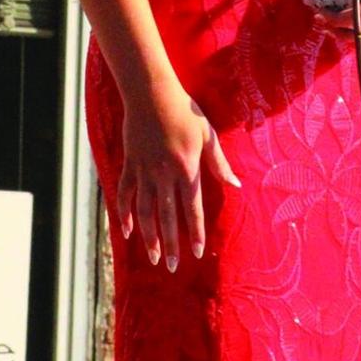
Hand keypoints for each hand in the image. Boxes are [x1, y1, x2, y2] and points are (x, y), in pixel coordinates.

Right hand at [117, 80, 240, 271]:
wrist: (152, 93)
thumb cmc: (185, 111)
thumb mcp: (207, 134)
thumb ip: (219, 162)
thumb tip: (236, 184)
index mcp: (187, 168)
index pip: (193, 208)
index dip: (196, 232)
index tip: (198, 253)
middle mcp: (165, 175)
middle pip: (168, 216)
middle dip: (171, 244)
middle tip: (171, 267)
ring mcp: (144, 171)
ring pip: (145, 211)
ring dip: (149, 236)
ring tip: (152, 258)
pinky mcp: (130, 165)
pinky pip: (125, 194)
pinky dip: (124, 214)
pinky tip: (127, 232)